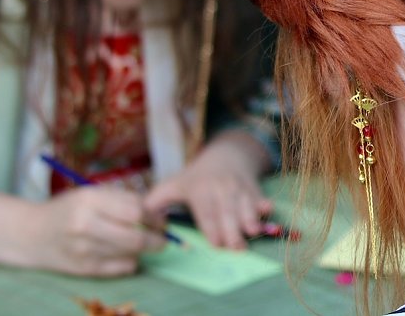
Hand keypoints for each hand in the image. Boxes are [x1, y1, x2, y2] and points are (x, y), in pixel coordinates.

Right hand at [28, 186, 164, 275]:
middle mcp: (85, 226)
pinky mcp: (84, 269)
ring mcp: (84, 250)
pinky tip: (127, 254)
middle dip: (158, 238)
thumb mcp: (93, 194)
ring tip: (142, 241)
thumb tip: (157, 211)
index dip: (155, 217)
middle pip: (137, 237)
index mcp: (90, 200)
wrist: (31, 233)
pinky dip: (132, 261)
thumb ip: (124, 200)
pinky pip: (122, 268)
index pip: (136, 212)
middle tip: (162, 236)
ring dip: (144, 249)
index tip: (161, 219)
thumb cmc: (68, 209)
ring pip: (132, 253)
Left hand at [144, 129, 272, 249]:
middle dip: (232, 229)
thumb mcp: (173, 185)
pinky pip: (259, 196)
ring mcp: (239, 187)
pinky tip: (268, 210)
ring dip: (250, 218)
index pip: (206, 211)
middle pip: (227, 212)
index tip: (216, 243)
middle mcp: (220, 188)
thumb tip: (137, 220)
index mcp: (199, 190)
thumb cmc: (196, 178)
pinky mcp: (254, 188)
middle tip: (236, 248)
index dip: (212, 227)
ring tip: (253, 232)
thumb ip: (154, 203)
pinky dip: (264, 204)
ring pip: (245, 205)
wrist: (227, 155)